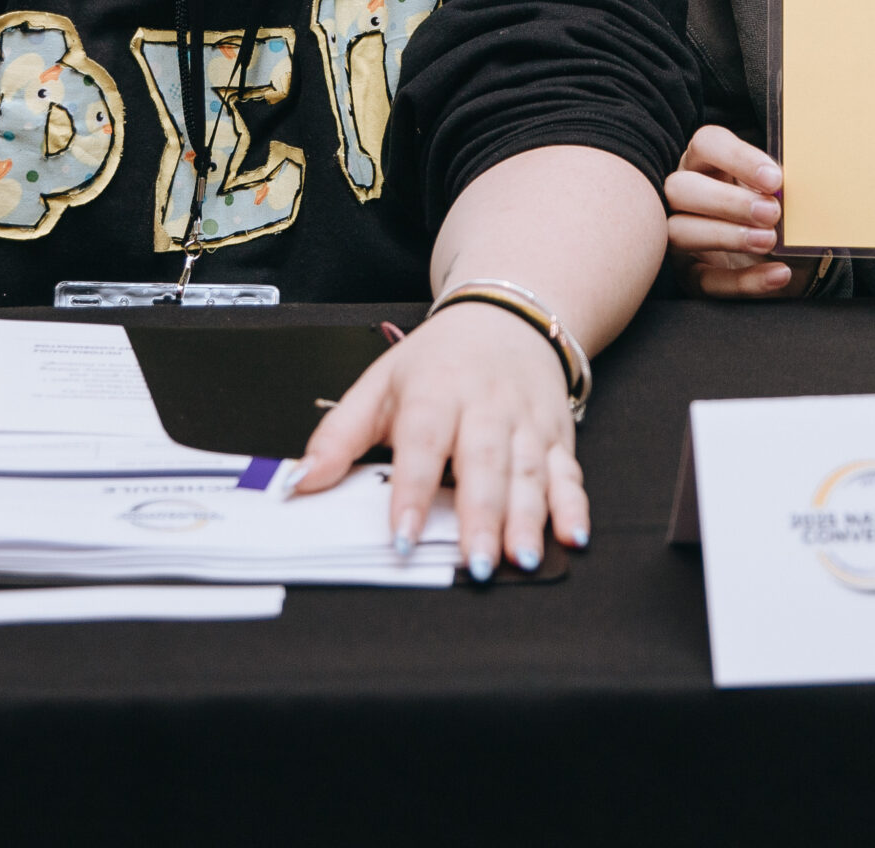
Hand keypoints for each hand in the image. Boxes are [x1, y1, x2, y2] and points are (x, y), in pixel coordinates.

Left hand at [294, 303, 581, 580]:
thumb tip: (299, 484)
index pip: (422, 442)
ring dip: (528, 517)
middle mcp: (485, 406)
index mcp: (435, 391)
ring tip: (521, 558)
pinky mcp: (558, 435)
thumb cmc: (439, 359)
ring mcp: (526, 421)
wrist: (508, 314)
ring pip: (529, 472)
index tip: (403, 535)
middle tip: (473, 562)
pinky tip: (575, 534)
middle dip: (481, 515)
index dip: (412, 490)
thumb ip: (338, 436)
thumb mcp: (380, 384)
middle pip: (484, 462)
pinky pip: (569, 472)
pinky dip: (575, 505)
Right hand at [666, 125, 820, 297]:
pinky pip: (705, 281)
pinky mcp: (691, 274)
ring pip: (679, 231)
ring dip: (726, 236)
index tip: (775, 179)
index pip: (707, 144)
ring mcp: (682, 234)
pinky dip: (743, 280)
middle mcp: (685, 195)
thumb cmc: (782, 213)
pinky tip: (778, 274)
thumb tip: (805, 179)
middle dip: (727, 201)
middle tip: (772, 212)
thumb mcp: (785, 193)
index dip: (737, 158)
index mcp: (707, 162)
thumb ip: (786, 184)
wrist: (794, 261)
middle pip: (680, 188)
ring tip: (769, 240)